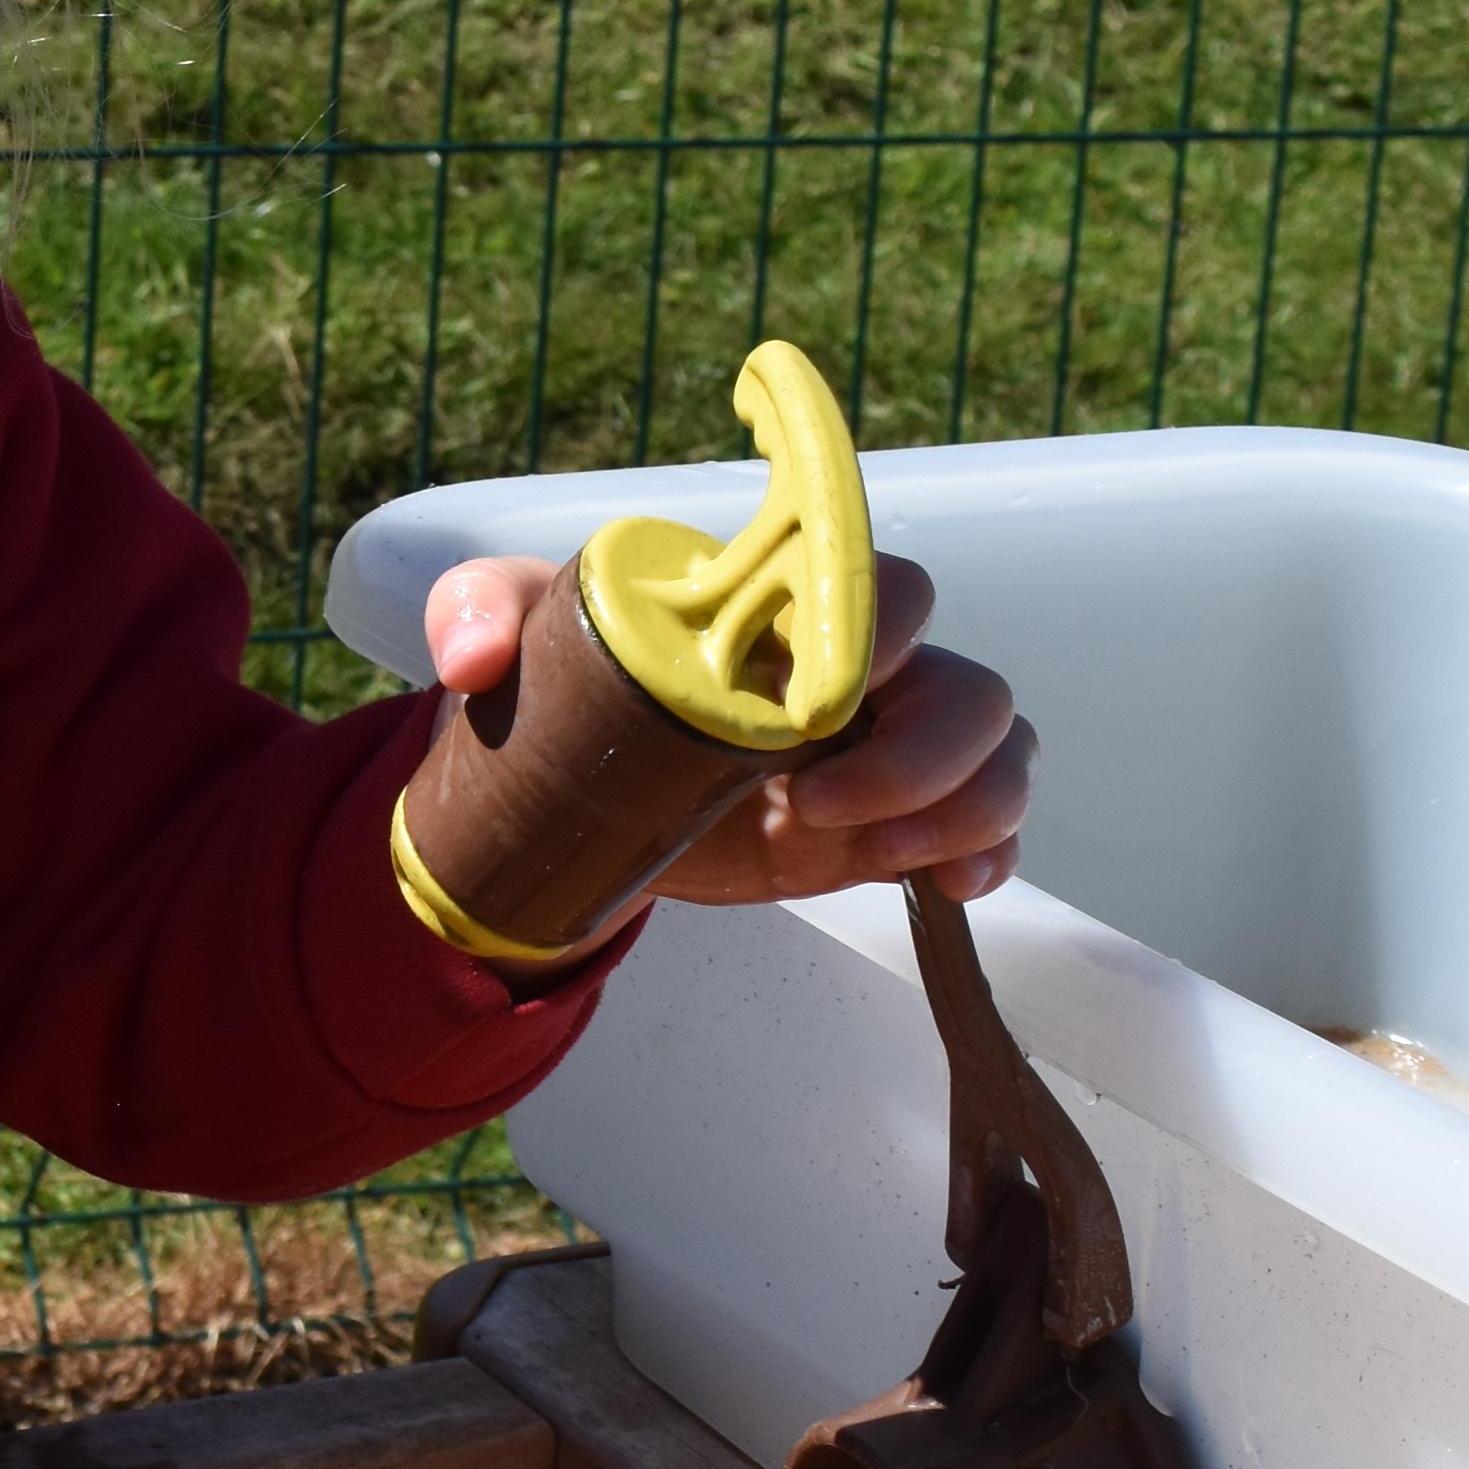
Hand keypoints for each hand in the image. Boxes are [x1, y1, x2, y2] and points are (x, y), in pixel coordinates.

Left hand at [419, 547, 1028, 906]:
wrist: (576, 803)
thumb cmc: (564, 694)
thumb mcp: (509, 639)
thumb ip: (475, 610)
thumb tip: (472, 656)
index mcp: (782, 607)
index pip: (877, 583)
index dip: (876, 632)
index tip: (808, 702)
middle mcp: (856, 668)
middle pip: (961, 680)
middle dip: (921, 749)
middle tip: (811, 805)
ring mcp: (888, 744)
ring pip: (996, 748)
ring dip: (959, 805)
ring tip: (868, 851)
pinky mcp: (892, 819)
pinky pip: (987, 822)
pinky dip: (986, 851)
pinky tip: (944, 885)